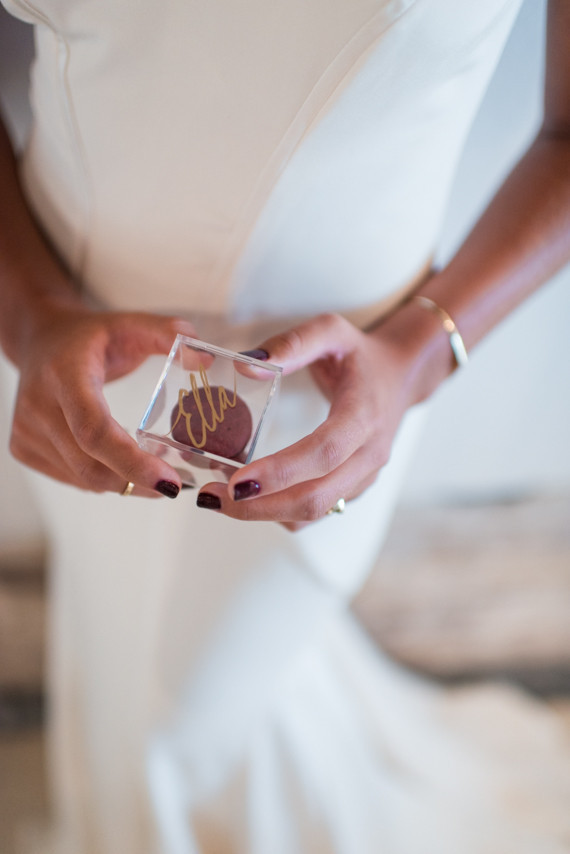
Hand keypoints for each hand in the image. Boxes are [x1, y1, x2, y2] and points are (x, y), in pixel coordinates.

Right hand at [9, 300, 194, 496]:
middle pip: (89, 464)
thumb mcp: (129, 323)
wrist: (40, 340)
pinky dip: (103, 479)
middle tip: (174, 486)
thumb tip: (204, 358)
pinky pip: (71, 478)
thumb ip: (167, 333)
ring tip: (155, 475)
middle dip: (136, 482)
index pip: (94, 430)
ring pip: (82, 477)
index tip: (169, 481)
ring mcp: (26, 430)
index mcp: (64, 374)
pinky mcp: (23, 447)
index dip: (132, 461)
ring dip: (122, 483)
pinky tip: (124, 467)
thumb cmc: (90, 337)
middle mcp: (38, 405)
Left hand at [196, 311, 431, 529]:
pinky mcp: (353, 488)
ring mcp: (364, 477)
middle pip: (316, 497)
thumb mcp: (331, 330)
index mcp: (364, 415)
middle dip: (260, 506)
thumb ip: (292, 343)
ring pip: (313, 512)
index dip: (281, 471)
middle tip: (210, 498)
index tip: (237, 481)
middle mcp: (369, 454)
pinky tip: (247, 498)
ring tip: (218, 499)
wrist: (400, 377)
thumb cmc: (361, 354)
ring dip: (264, 513)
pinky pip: (314, 513)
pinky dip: (278, 512)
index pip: (323, 453)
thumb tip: (246, 367)